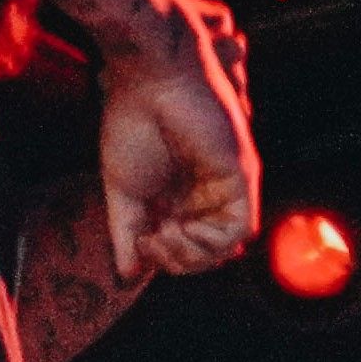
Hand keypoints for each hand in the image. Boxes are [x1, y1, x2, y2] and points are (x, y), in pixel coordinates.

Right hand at [99, 4, 256, 287]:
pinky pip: (238, 229)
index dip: (165, 260)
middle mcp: (208, 195)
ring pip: (226, 248)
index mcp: (181, 198)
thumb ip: (126, 234)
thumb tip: (128, 275)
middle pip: (208, 254)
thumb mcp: (122, 194)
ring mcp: (225, 186)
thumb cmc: (132, 126)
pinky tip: (179, 227)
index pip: (186, 248)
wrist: (149, 86)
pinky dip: (207, 242)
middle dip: (178, 262)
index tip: (140, 244)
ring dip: (190, 255)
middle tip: (151, 241)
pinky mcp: (239, 176)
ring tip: (163, 234)